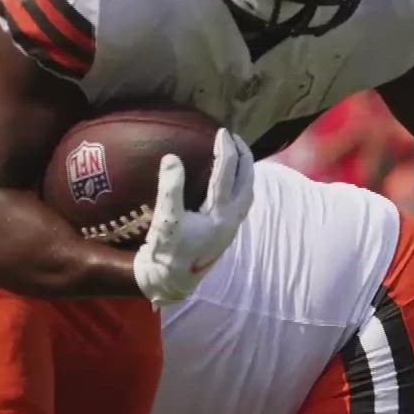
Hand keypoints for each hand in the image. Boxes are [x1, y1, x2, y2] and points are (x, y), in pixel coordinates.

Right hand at [132, 129, 253, 304]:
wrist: (170, 283)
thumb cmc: (166, 252)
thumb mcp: (165, 220)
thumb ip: (170, 188)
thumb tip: (172, 157)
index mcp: (221, 214)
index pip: (227, 173)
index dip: (226, 149)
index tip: (221, 131)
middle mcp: (232, 220)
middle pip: (248, 181)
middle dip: (244, 157)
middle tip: (235, 137)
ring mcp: (231, 228)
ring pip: (248, 193)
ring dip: (245, 172)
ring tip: (237, 156)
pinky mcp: (225, 233)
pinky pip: (240, 202)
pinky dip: (239, 186)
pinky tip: (228, 184)